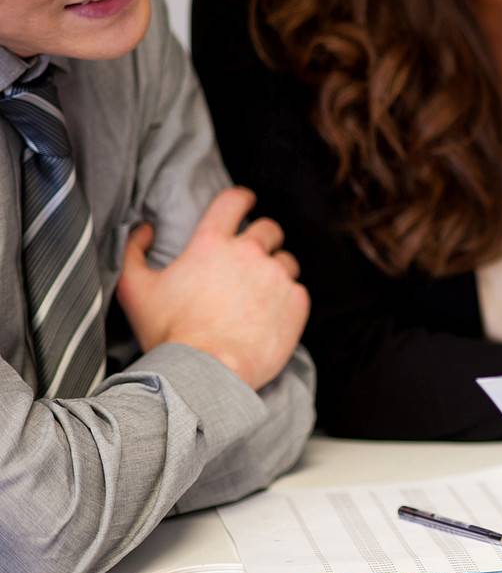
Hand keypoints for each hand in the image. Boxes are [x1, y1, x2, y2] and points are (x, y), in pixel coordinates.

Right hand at [115, 187, 308, 389]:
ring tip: (258, 296)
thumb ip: (133, 252)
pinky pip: (297, 290)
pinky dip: (286, 299)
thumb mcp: (135, 290)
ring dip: (275, 271)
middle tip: (250, 260)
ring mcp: (276, 275)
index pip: (233, 201)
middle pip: (268, 229)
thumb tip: (145, 230)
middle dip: (261, 239)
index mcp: (212, 243)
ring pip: (285, 261)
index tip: (245, 202)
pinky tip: (268, 316)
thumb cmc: (169, 334)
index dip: (241, 199)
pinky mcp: (296, 301)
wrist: (207, 373)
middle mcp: (249, 252)